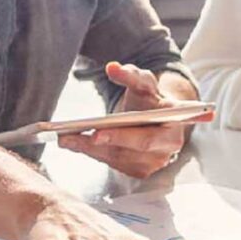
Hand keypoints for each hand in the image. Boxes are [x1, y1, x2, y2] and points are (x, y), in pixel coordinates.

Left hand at [56, 62, 198, 178]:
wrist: (156, 118)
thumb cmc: (149, 99)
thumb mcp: (143, 83)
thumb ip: (130, 74)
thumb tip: (112, 67)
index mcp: (175, 124)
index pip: (149, 134)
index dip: (122, 136)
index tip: (97, 132)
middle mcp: (168, 148)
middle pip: (133, 149)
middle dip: (105, 143)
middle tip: (76, 137)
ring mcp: (155, 163)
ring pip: (119, 158)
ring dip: (91, 149)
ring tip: (65, 138)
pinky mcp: (141, 171)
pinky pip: (114, 164)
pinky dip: (94, 153)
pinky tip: (75, 143)